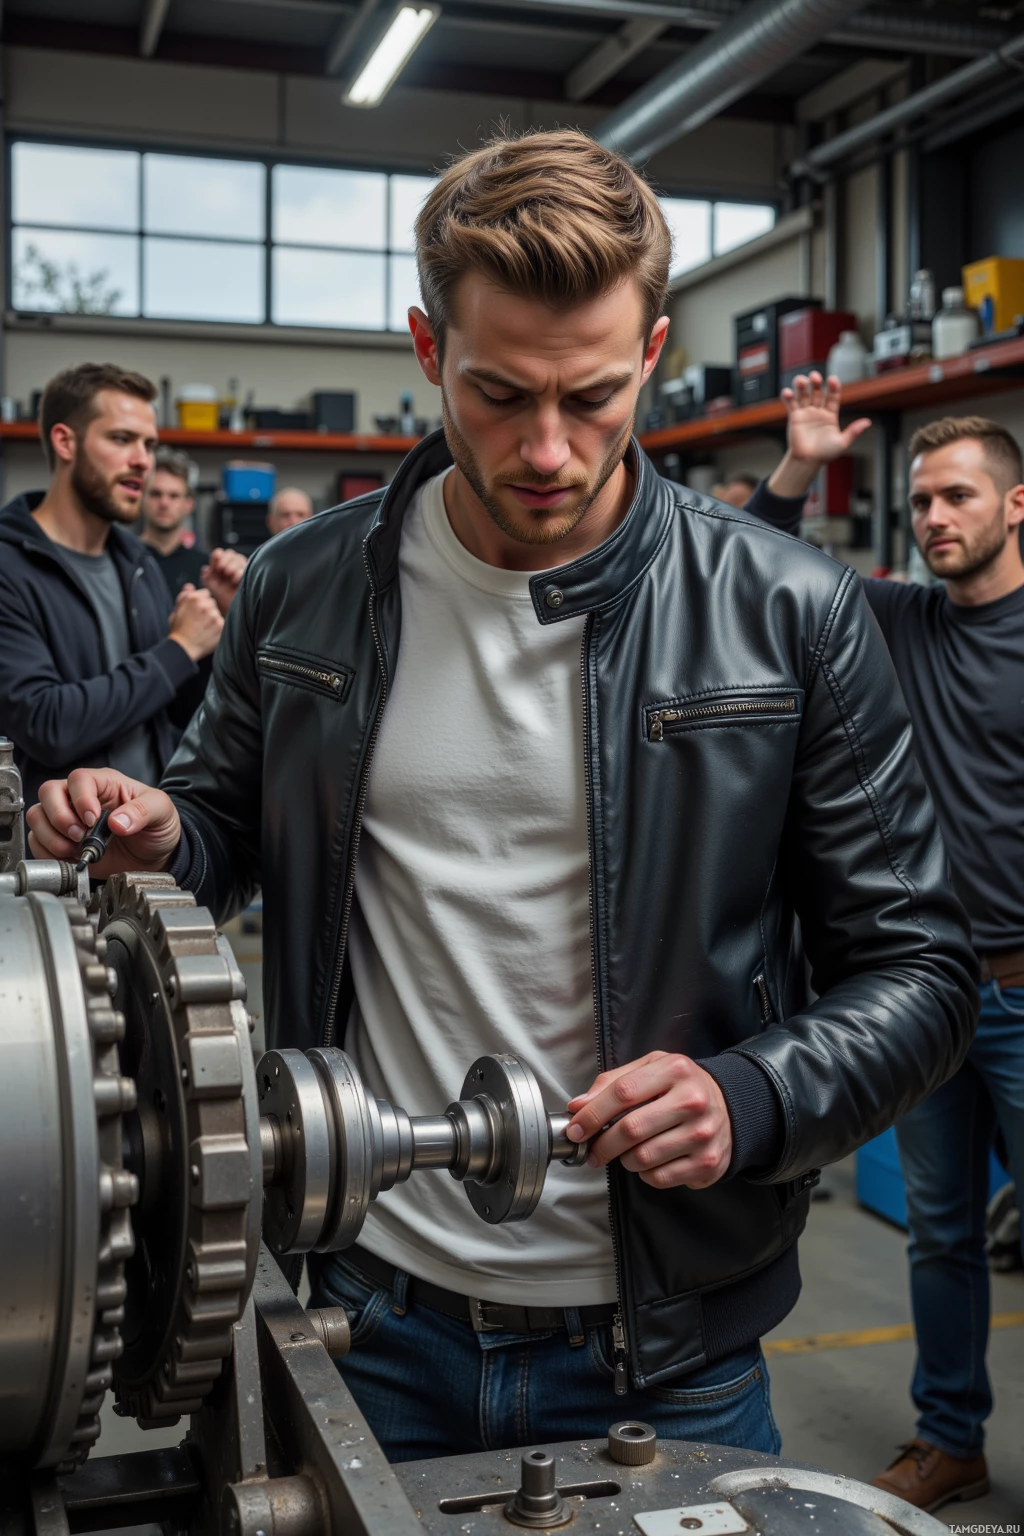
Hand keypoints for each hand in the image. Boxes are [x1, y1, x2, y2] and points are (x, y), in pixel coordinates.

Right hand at [27, 767, 181, 878]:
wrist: (155, 857)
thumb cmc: (157, 826)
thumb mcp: (161, 811)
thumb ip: (142, 811)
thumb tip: (117, 822)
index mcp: (104, 784)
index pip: (78, 779)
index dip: (81, 799)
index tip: (93, 820)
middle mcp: (80, 798)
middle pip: (48, 792)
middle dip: (60, 817)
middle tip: (80, 835)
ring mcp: (68, 819)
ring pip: (38, 817)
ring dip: (52, 836)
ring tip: (76, 848)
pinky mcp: (62, 842)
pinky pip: (38, 842)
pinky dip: (48, 852)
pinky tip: (71, 857)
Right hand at [169, 583, 223, 660]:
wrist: (183, 648)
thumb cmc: (178, 630)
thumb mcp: (177, 610)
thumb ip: (184, 596)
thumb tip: (190, 586)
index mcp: (193, 598)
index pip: (206, 594)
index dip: (201, 602)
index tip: (197, 612)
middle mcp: (204, 604)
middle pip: (213, 603)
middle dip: (208, 610)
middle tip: (200, 621)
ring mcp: (213, 615)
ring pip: (217, 613)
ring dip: (213, 619)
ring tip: (203, 629)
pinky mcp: (220, 625)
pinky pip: (222, 623)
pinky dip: (217, 629)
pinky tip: (208, 634)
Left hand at [201, 547, 246, 615]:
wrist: (231, 612)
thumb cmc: (219, 601)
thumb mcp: (209, 585)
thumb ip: (208, 573)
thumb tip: (208, 563)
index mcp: (221, 569)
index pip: (221, 554)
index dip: (218, 556)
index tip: (217, 565)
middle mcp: (232, 569)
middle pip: (231, 554)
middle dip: (226, 560)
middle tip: (223, 570)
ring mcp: (242, 572)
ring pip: (239, 559)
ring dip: (233, 565)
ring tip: (230, 575)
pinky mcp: (251, 578)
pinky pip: (247, 567)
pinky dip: (240, 571)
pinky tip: (236, 579)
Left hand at [564, 1050, 732, 1189]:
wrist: (732, 1107)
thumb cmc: (681, 1086)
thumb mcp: (650, 1069)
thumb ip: (612, 1082)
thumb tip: (578, 1106)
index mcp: (675, 1070)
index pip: (623, 1093)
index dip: (592, 1114)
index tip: (575, 1129)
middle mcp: (693, 1100)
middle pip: (631, 1130)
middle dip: (602, 1144)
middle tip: (593, 1150)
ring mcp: (703, 1134)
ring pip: (642, 1158)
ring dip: (624, 1160)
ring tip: (626, 1152)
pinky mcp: (707, 1163)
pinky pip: (659, 1177)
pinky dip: (644, 1174)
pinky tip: (649, 1161)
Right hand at [768, 372, 871, 498]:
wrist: (808, 461)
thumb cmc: (825, 453)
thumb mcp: (842, 443)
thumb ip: (853, 431)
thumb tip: (868, 422)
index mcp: (831, 414)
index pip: (833, 396)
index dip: (833, 387)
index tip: (832, 379)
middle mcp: (818, 411)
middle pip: (817, 392)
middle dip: (816, 383)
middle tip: (814, 377)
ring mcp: (806, 413)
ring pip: (804, 395)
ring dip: (801, 386)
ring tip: (800, 380)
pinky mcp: (795, 417)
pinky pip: (791, 404)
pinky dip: (788, 397)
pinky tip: (787, 392)